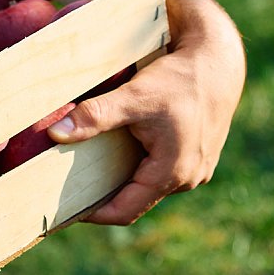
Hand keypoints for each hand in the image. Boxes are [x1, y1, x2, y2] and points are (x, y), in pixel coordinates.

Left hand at [47, 8, 244, 224]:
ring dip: (125, 179)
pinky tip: (123, 149)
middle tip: (72, 187)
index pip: (125, 211)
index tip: (64, 208)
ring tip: (93, 168)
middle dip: (106, 195)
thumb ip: (96, 116)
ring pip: (151, 185)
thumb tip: (56, 134)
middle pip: (137, 200)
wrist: (217, 61)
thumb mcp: (135, 96)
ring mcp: (197, 169)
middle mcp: (189, 178)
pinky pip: (164, 171)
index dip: (93, 213)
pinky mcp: (199, 156)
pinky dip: (142, 166)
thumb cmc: (179, 79)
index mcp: (173, 173)